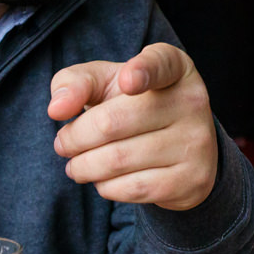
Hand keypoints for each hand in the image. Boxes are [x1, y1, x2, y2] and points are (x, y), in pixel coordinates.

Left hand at [48, 43, 217, 210]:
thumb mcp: (105, 84)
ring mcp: (196, 142)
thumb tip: (57, 109)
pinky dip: (105, 187)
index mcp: (174, 67)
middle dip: (74, 138)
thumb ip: (75, 83)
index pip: (159, 63)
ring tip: (77, 165)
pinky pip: (133, 189)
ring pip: (117, 160)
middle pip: (111, 122)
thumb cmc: (132, 106)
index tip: (126, 82)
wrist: (177, 150)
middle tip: (63, 144)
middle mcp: (192, 101)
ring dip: (83, 167)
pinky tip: (103, 180)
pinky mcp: (192, 180)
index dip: (142, 71)